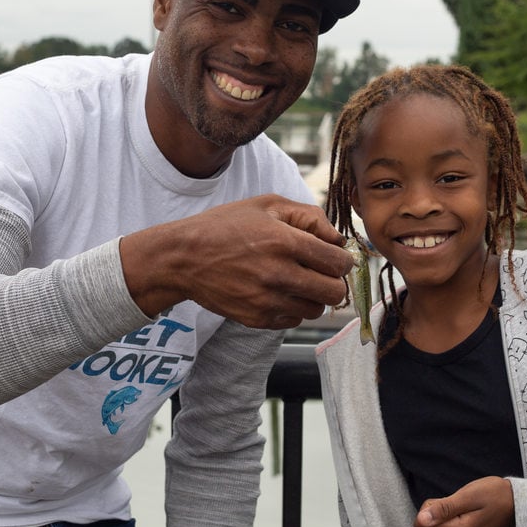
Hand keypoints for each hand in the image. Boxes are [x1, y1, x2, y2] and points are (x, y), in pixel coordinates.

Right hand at [120, 195, 353, 328]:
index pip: (338, 263)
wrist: (183, 258)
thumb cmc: (226, 226)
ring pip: (316, 310)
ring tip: (297, 281)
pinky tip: (279, 292)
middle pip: (334, 293)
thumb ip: (309, 216)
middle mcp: (278, 275)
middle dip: (334, 281)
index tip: (335, 258)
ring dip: (314, 297)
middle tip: (321, 272)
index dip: (343, 260)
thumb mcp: (267, 204)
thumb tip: (338, 239)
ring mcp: (267, 301)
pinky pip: (293, 321)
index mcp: (285, 242)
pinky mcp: (257, 319)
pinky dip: (293, 308)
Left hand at [414, 476, 514, 526]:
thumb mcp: (467, 496)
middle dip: (438, 512)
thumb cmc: (494, 495)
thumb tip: (419, 521)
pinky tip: (466, 514)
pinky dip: (451, 522)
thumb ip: (443, 509)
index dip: (431, 508)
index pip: (422, 524)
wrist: (517, 504)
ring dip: (444, 517)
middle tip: (459, 503)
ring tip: (464, 508)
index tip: (449, 501)